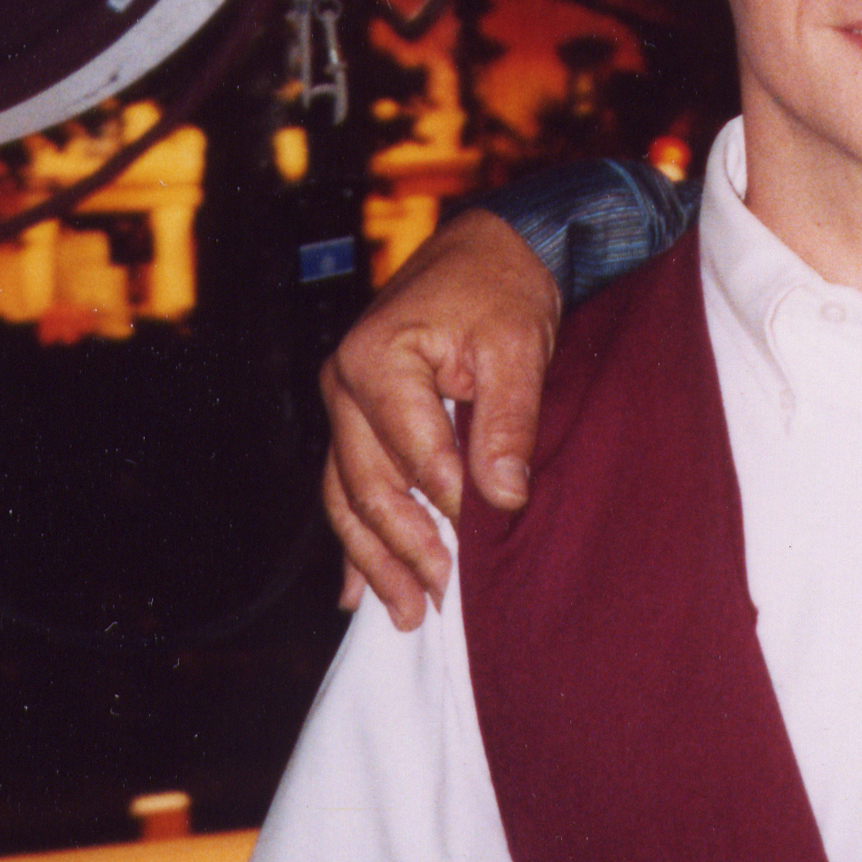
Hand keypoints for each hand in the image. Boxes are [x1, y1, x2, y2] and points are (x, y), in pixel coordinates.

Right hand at [320, 210, 560, 629]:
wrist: (489, 247)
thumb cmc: (503, 288)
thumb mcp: (518, 346)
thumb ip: (508, 423)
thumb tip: (502, 499)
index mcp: (378, 361)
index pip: (414, 455)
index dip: (447, 507)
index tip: (480, 549)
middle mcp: (344, 385)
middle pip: (367, 486)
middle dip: (403, 550)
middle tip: (439, 603)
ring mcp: (343, 402)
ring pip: (347, 496)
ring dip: (374, 558)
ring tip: (406, 614)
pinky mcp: (357, 416)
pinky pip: (347, 485)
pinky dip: (356, 537)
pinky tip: (359, 591)